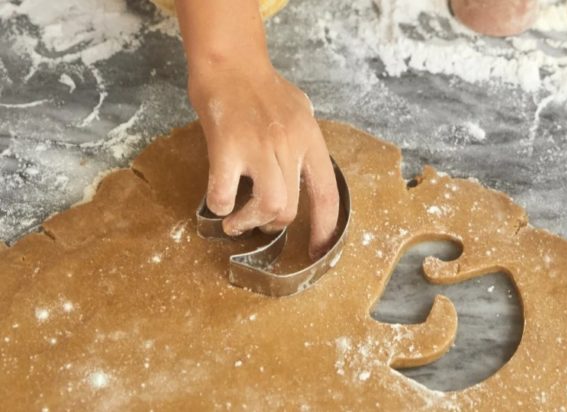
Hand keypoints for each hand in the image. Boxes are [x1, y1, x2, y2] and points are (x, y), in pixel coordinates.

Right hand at [189, 64, 339, 259]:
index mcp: (310, 141)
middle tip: (258, 223)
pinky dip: (220, 206)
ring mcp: (259, 147)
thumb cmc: (262, 85)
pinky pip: (225, 194)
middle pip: (290, 208)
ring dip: (248, 223)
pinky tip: (218, 201)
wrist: (229, 63)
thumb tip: (305, 167)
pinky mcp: (227, 147)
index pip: (327, 195)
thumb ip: (304, 141)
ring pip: (267, 207)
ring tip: (236, 222)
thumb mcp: (299, 110)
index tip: (319, 251)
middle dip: (273, 226)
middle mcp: (290, 146)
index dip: (326, 230)